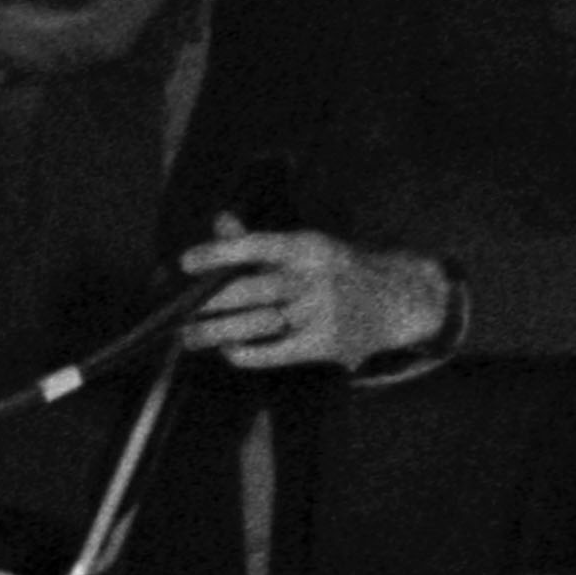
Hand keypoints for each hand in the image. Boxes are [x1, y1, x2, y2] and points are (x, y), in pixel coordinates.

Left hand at [188, 224, 446, 376]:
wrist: (398, 299)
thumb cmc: (339, 270)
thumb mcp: (307, 247)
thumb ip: (259, 240)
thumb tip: (220, 222)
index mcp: (308, 246)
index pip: (257, 245)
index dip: (218, 254)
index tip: (185, 262)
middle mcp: (314, 277)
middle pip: (251, 290)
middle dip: (209, 302)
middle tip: (177, 311)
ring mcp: (321, 312)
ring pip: (258, 323)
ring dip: (217, 332)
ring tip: (189, 337)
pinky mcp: (324, 344)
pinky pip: (274, 352)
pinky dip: (246, 353)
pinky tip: (227, 350)